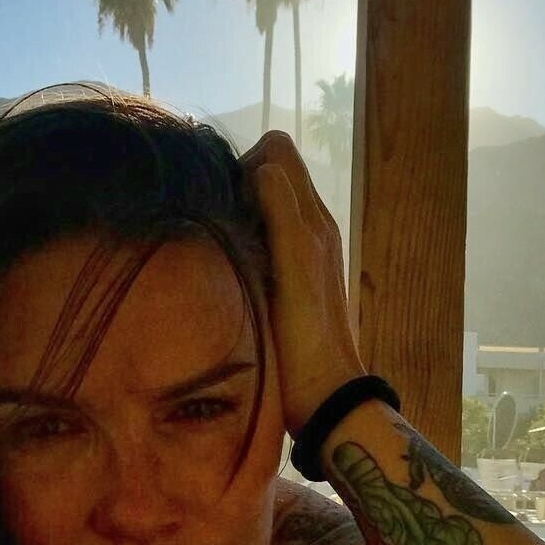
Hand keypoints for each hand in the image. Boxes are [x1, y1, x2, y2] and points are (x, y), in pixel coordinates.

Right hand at [241, 132, 364, 434]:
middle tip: (221, 223)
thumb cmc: (306, 333)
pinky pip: (264, 236)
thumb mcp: (295, 264)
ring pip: (265, 205)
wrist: (323, 392)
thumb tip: (260, 166)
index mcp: (313, 217)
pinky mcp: (290, 279)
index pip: (277, 152)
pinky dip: (245, 237)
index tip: (227, 200)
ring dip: (241, 212)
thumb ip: (282, 210)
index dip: (247, 162)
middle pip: (271, 173)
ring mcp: (301, 253)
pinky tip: (232, 266)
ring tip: (223, 244)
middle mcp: (310, 227)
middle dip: (240, 183)